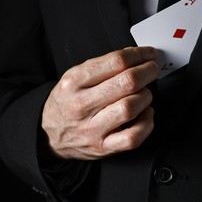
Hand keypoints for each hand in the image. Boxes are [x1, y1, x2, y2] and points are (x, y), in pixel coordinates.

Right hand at [41, 46, 159, 159]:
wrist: (49, 135)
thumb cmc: (68, 103)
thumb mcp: (75, 77)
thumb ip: (103, 65)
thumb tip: (134, 54)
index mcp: (74, 82)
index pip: (115, 62)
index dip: (139, 55)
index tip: (148, 54)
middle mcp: (81, 105)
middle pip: (127, 82)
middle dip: (147, 72)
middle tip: (152, 69)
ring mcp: (92, 128)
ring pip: (130, 107)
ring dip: (146, 96)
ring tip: (145, 93)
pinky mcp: (102, 147)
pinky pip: (133, 137)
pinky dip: (147, 124)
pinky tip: (145, 114)